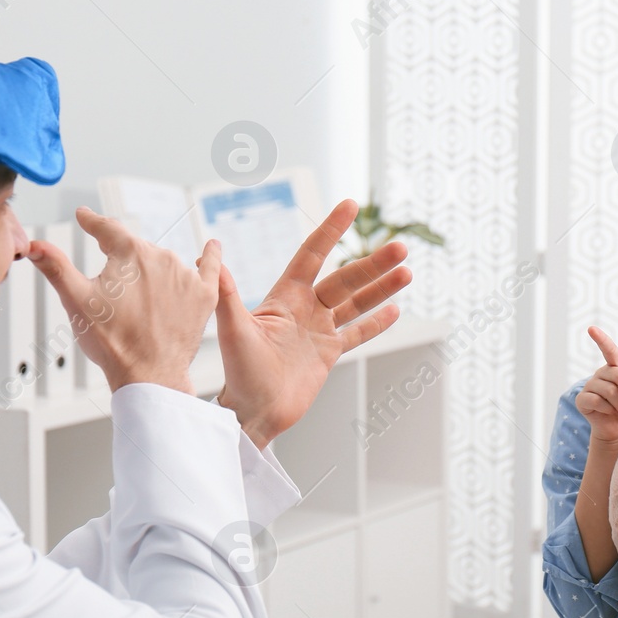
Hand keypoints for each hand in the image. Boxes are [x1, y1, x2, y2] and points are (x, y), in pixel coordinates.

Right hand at [29, 207, 218, 394]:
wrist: (149, 375)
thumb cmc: (112, 342)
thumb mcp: (76, 301)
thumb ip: (56, 267)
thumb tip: (34, 244)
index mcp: (129, 253)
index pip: (107, 229)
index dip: (92, 222)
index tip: (84, 216)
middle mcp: (162, 257)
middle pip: (136, 249)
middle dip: (120, 257)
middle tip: (110, 281)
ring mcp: (185, 276)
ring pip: (164, 262)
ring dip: (151, 269)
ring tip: (138, 294)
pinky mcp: (204, 296)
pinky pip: (211, 268)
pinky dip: (211, 256)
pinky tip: (212, 246)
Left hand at [214, 199, 411, 448]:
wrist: (254, 412)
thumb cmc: (238, 373)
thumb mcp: (232, 329)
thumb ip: (227, 293)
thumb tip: (210, 253)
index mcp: (285, 297)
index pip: (313, 255)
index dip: (332, 230)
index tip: (350, 205)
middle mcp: (305, 309)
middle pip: (345, 278)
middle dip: (373, 264)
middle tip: (401, 248)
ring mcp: (318, 331)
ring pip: (356, 303)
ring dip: (381, 288)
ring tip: (407, 272)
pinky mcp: (328, 354)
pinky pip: (357, 334)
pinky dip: (376, 322)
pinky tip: (395, 309)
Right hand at [575, 326, 617, 447]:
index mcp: (616, 368)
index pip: (609, 351)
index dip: (601, 339)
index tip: (591, 329)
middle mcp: (601, 374)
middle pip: (617, 375)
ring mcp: (590, 386)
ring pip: (608, 390)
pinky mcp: (582, 399)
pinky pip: (596, 400)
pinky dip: (607, 409)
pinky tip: (610, 413)